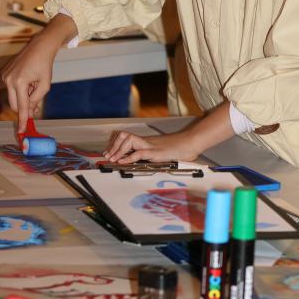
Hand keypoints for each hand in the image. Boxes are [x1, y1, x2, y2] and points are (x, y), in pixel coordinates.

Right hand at [1, 13, 77, 130]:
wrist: (40, 47)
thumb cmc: (45, 64)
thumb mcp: (45, 84)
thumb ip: (37, 99)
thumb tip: (29, 112)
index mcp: (19, 82)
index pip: (21, 106)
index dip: (22, 119)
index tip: (22, 131)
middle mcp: (9, 80)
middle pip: (15, 104)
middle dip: (25, 107)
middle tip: (36, 107)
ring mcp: (5, 76)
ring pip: (13, 97)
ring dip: (23, 97)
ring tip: (34, 86)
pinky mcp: (4, 73)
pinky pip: (12, 89)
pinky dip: (20, 90)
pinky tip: (29, 81)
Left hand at [104, 101, 235, 163]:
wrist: (191, 143)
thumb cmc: (181, 148)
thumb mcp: (164, 152)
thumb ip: (156, 155)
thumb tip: (150, 160)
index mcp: (147, 142)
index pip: (127, 137)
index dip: (116, 143)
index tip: (110, 153)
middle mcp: (146, 141)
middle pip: (124, 136)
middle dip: (113, 145)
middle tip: (107, 156)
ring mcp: (151, 146)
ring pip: (129, 141)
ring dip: (119, 150)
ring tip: (113, 159)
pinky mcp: (156, 152)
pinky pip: (139, 153)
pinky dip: (129, 158)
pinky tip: (123, 163)